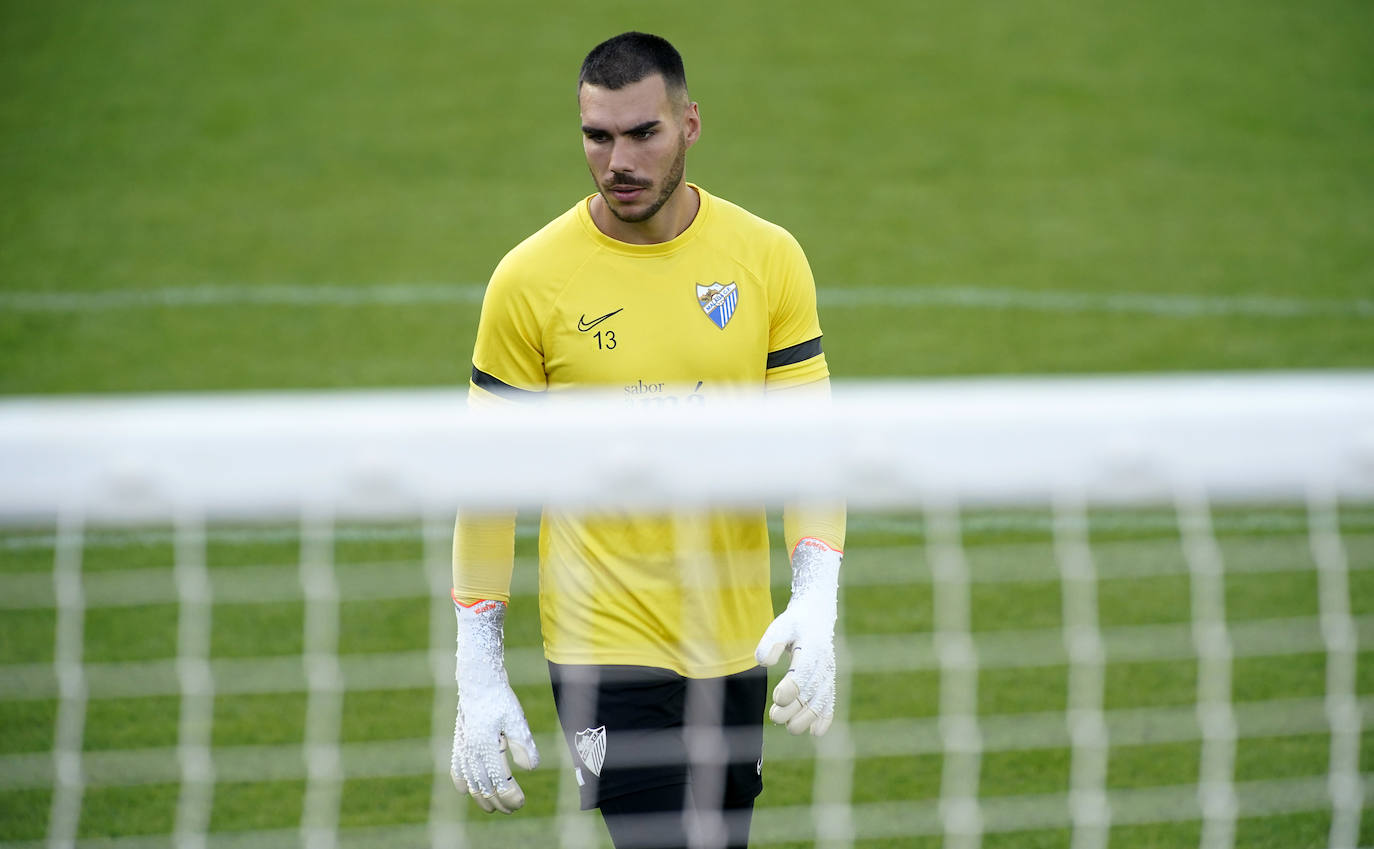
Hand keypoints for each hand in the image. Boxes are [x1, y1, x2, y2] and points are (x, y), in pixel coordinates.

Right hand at [451, 598, 539, 812]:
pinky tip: (463, 790)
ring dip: (480, 796)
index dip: (510, 796)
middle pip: (484, 786)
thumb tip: (531, 768)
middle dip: (498, 801)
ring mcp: (463, 746)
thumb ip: (523, 744)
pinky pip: (457, 766)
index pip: (499, 782)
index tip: (522, 803)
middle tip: (513, 809)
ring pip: (470, 780)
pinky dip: (460, 780)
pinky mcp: (460, 739)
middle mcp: (471, 750)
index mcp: (486, 746)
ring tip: (491, 808)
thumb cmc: (500, 697)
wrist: (479, 677)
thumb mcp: (516, 718)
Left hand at [754, 539, 841, 735]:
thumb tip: (764, 662)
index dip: (792, 688)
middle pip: (812, 691)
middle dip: (794, 708)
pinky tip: (816, 733)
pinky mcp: (828, 682)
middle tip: (774, 716)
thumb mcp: (780, 625)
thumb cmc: (794, 623)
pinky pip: (830, 702)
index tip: (777, 698)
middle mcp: (823, 663)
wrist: (817, 615)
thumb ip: (771, 641)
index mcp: (812, 648)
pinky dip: (825, 718)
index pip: (804, 672)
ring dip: (806, 718)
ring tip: (788, 728)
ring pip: (821, 701)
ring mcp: (828, 674)